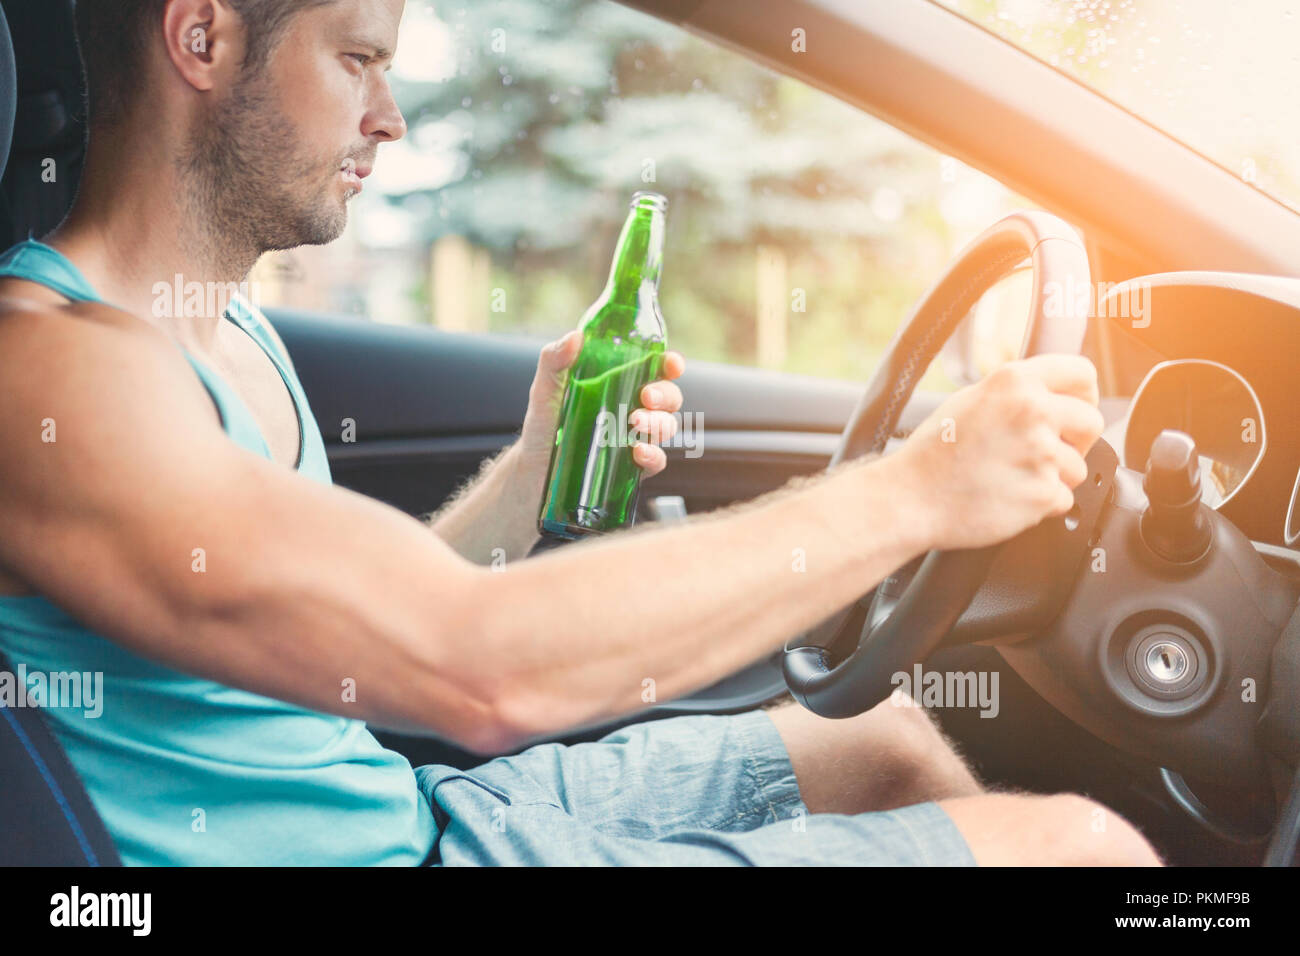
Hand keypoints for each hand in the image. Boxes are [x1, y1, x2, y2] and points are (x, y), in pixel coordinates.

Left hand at [516, 329, 686, 477]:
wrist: (532, 472)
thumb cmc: (543, 428)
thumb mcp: (544, 390)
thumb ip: (554, 360)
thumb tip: (575, 337)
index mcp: (619, 385)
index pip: (655, 370)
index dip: (670, 365)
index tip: (670, 364)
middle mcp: (632, 410)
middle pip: (669, 398)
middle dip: (665, 395)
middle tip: (646, 397)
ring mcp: (634, 439)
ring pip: (666, 427)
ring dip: (659, 423)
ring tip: (635, 423)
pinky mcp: (631, 468)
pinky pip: (655, 461)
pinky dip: (653, 456)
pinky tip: (638, 451)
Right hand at [891, 355, 1104, 551]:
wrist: (910, 498)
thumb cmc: (933, 453)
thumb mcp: (971, 400)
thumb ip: (1016, 393)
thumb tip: (1053, 397)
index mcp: (1014, 381)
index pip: (1083, 373)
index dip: (1082, 395)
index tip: (1073, 410)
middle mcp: (1032, 411)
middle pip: (1092, 422)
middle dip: (1075, 440)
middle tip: (1042, 451)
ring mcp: (1040, 453)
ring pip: (1078, 467)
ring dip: (1053, 476)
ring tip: (1012, 477)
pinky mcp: (1043, 493)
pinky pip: (1064, 498)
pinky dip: (1041, 503)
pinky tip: (1009, 495)